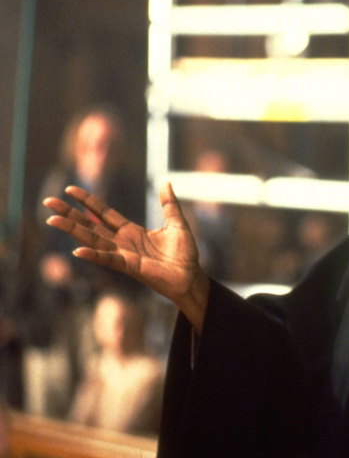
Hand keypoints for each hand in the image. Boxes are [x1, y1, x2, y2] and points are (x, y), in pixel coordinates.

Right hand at [44, 183, 209, 330]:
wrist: (192, 276)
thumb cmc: (185, 254)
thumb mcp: (177, 223)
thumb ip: (169, 204)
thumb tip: (166, 182)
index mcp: (132, 231)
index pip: (104, 213)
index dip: (88, 201)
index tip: (70, 189)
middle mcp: (122, 242)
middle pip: (90, 224)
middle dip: (69, 213)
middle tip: (47, 202)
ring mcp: (124, 254)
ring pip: (93, 240)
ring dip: (72, 230)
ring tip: (52, 220)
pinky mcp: (130, 267)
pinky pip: (109, 260)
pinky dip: (94, 255)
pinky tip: (77, 250)